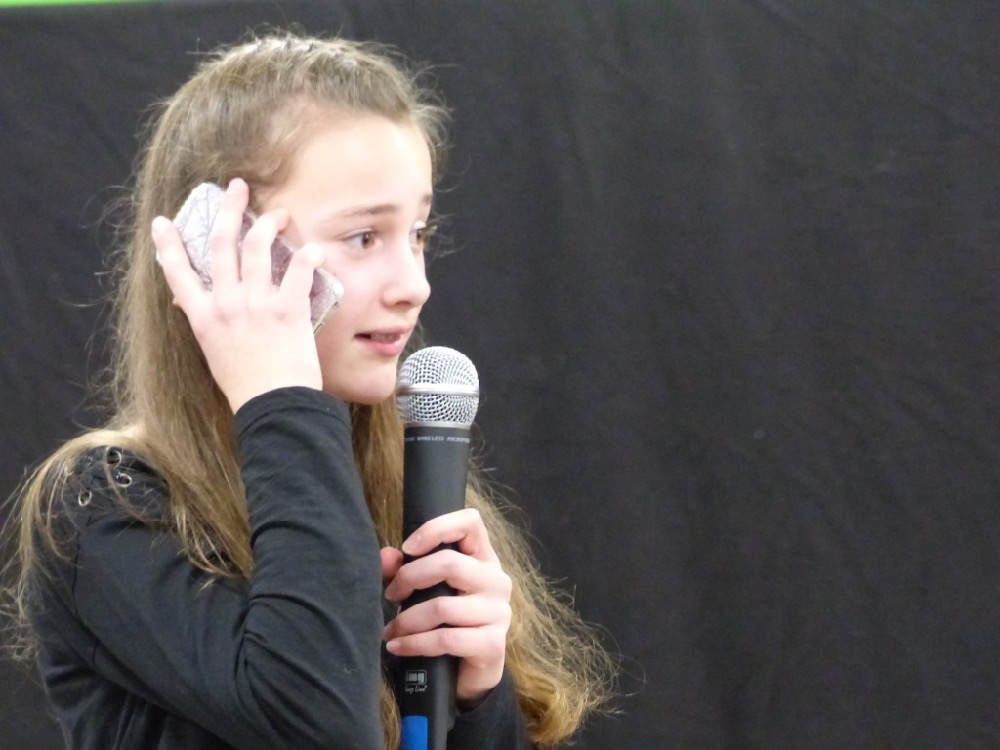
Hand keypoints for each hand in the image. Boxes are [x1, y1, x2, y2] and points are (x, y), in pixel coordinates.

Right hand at [152, 178, 323, 411]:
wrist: (273, 406)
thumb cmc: (246, 386)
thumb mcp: (215, 353)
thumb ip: (210, 324)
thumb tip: (198, 307)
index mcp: (203, 317)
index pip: (177, 272)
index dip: (169, 245)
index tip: (163, 223)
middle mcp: (226, 304)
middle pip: (221, 244)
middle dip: (229, 210)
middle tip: (238, 188)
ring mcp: (256, 304)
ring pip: (256, 247)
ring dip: (268, 223)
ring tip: (280, 213)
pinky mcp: (287, 309)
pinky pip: (297, 271)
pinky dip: (307, 256)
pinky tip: (315, 248)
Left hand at [381, 508, 512, 705]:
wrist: (467, 675)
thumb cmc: (446, 624)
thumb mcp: (425, 592)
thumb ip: (404, 570)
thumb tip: (385, 556)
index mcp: (483, 559)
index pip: (471, 522)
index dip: (437, 528)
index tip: (408, 548)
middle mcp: (497, 581)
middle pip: (450, 563)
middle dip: (409, 578)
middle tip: (391, 595)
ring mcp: (499, 613)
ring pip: (442, 607)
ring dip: (406, 620)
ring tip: (390, 630)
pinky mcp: (493, 645)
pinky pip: (446, 639)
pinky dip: (414, 644)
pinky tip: (398, 647)